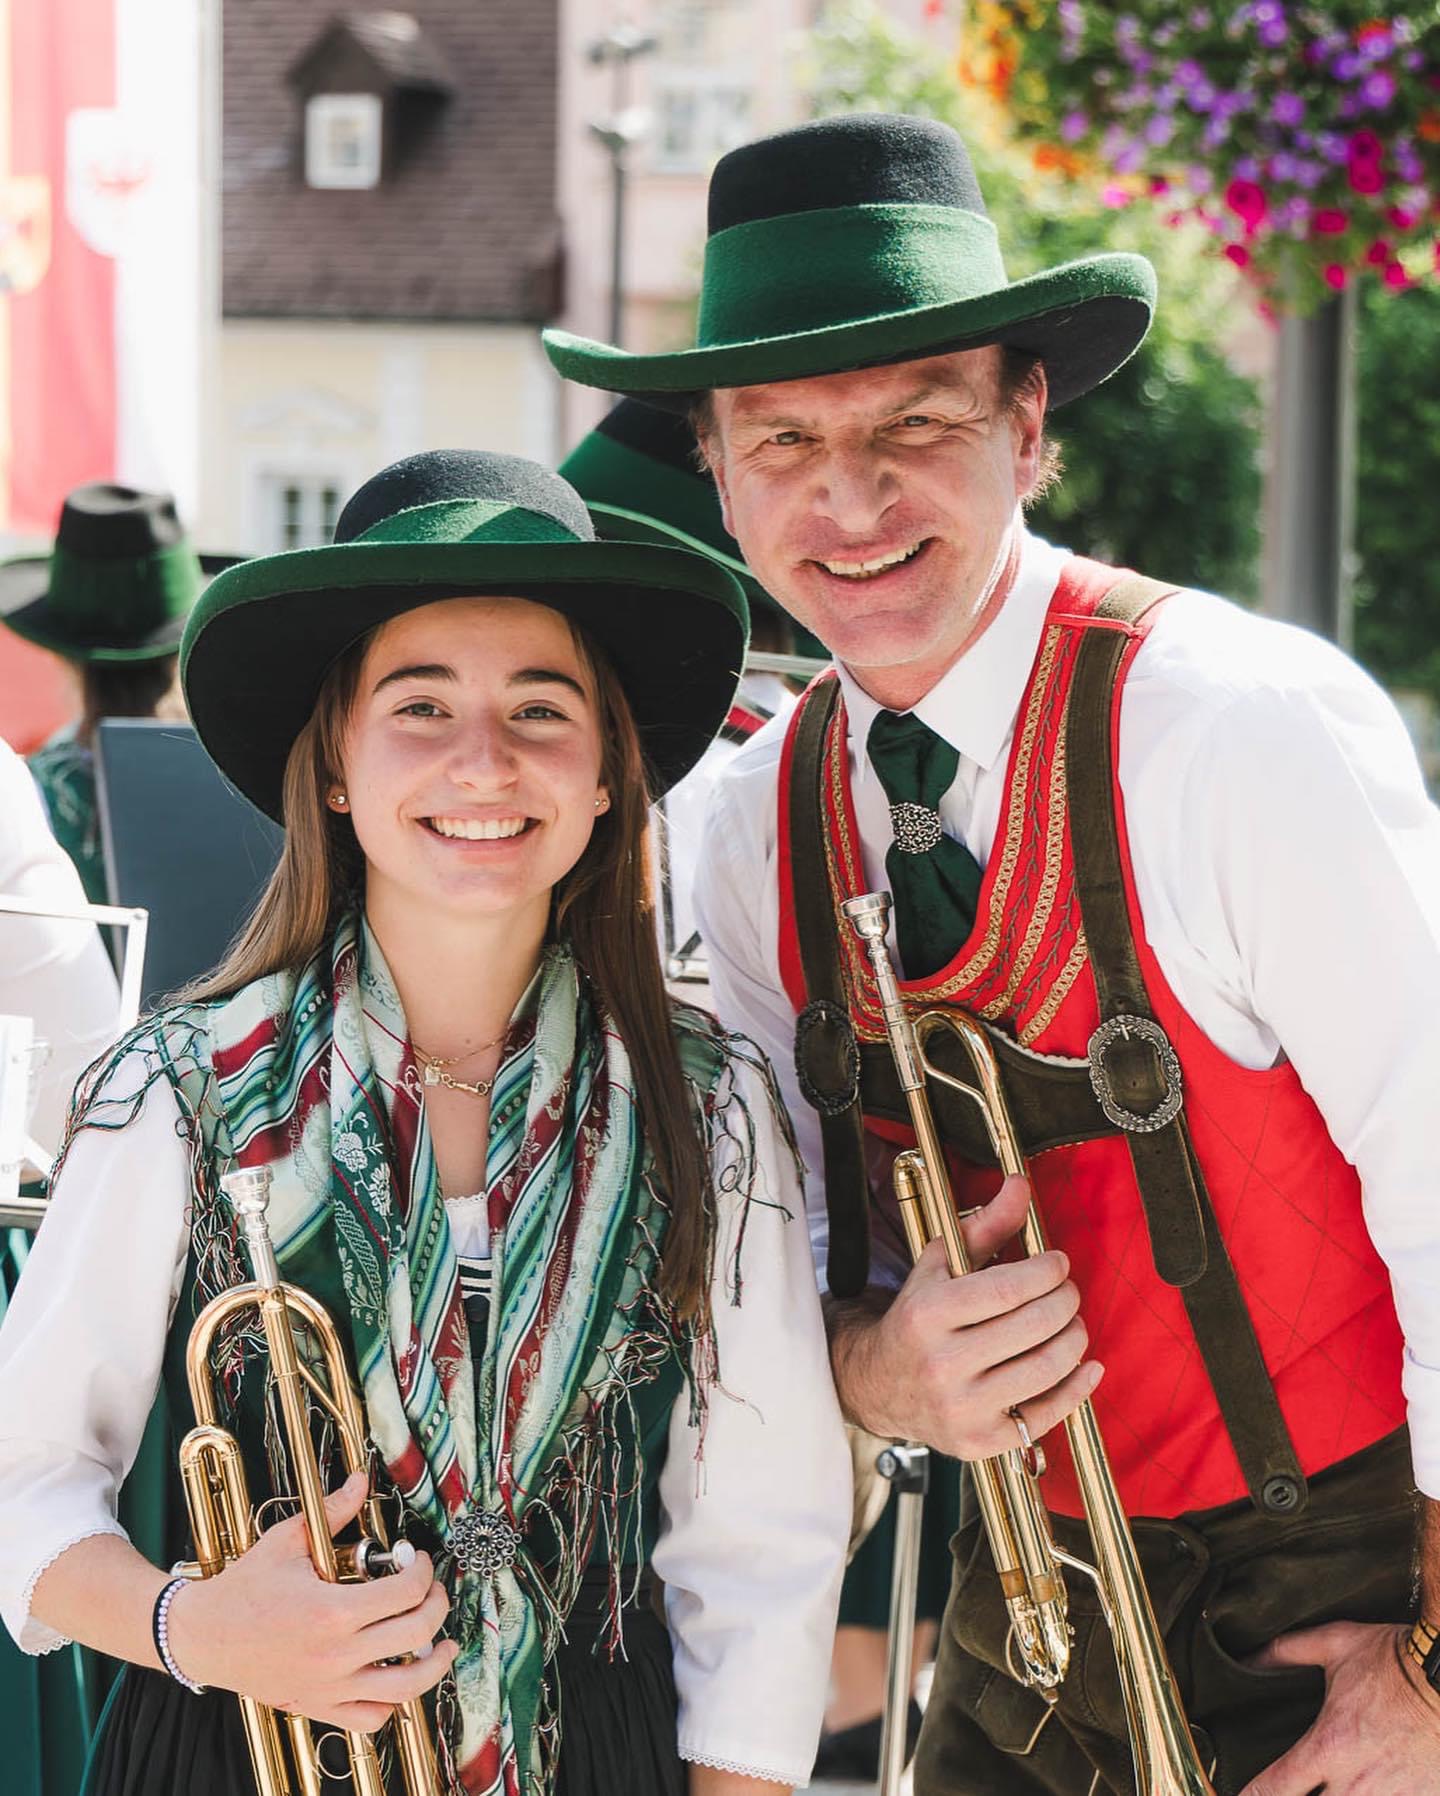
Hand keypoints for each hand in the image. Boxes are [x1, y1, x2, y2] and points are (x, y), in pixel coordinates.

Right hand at [167, 1469, 458, 1732]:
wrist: (203, 1637)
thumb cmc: (244, 1588)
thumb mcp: (287, 1541)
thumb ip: (331, 1511)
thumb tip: (361, 1480)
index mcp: (332, 1611)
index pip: (406, 1592)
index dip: (422, 1570)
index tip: (416, 1560)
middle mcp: (337, 1655)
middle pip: (416, 1634)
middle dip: (436, 1606)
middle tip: (433, 1590)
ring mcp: (330, 1687)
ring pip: (405, 1688)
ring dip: (433, 1664)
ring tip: (443, 1645)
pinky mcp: (319, 1706)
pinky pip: (370, 1719)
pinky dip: (392, 1703)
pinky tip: (397, 1678)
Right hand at [830, 1175, 1101, 1458]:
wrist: (880, 1386)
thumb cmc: (918, 1320)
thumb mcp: (940, 1266)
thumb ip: (984, 1225)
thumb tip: (1021, 1185)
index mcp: (927, 1314)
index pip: (1009, 1288)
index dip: (1048, 1271)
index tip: (1057, 1263)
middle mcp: (942, 1364)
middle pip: (1034, 1326)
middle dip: (1066, 1301)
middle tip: (1068, 1292)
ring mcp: (962, 1408)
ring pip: (1046, 1368)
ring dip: (1075, 1339)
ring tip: (1071, 1323)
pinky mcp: (981, 1442)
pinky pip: (1047, 1414)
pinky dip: (1078, 1387)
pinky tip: (1086, 1364)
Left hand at [1239, 1620, 1439, 1794]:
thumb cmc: (1397, 1659)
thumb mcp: (1335, 1644)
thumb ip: (1287, 1652)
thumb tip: (1248, 1657)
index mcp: (1328, 1746)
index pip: (1275, 1788)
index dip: (1251, 1795)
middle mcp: (1356, 1783)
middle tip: (1296, 1786)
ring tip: (1333, 1786)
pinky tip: (1366, 1789)